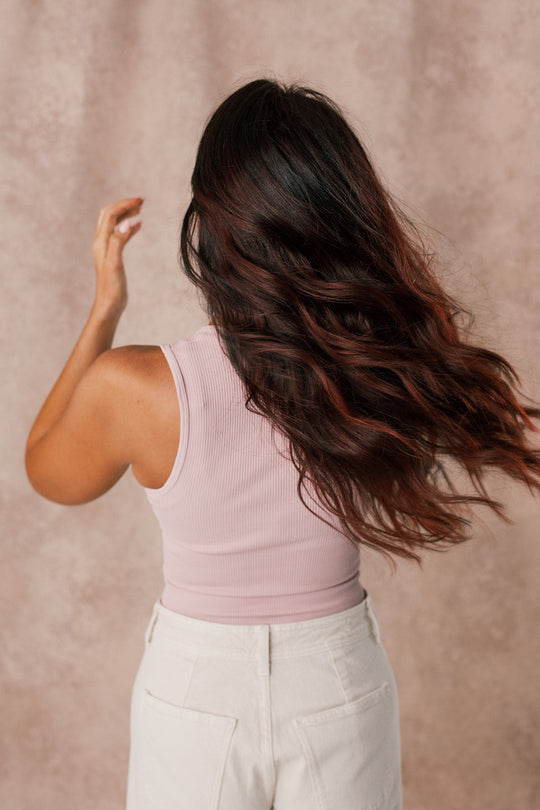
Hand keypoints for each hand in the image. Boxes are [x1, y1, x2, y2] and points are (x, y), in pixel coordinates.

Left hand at [91, 197, 142, 318]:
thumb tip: (126, 223)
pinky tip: (139, 225)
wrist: (109, 305)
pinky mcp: (113, 255)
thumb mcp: (115, 264)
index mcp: (101, 242)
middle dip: (124, 205)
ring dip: (126, 214)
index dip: (124, 205)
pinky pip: (120, 234)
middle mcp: (101, 242)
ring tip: (140, 209)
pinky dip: (129, 227)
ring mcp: (107, 248)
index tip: (140, 201)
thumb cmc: (111, 288)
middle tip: (141, 201)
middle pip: (110, 215)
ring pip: (115, 223)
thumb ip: (118, 242)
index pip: (110, 215)